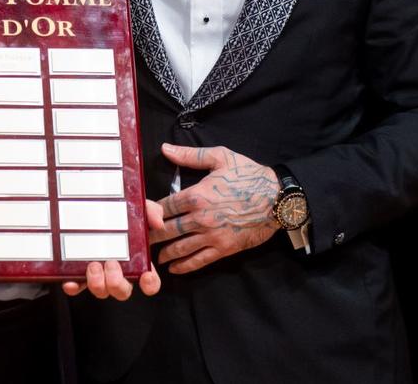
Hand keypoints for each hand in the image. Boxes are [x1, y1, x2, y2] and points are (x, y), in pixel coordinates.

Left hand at [62, 200, 163, 299]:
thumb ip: (150, 211)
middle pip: (122, 291)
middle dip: (118, 283)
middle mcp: (117, 270)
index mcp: (135, 259)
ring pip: (101, 291)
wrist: (89, 204)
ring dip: (98, 284)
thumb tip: (157, 222)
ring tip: (93, 265)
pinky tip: (70, 281)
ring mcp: (98, 272)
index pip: (149, 280)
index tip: (146, 277)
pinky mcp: (78, 271)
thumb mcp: (135, 207)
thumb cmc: (116, 211)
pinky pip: (76, 286)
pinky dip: (73, 287)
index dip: (150, 284)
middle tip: (112, 263)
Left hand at [151, 143, 279, 273]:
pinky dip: (184, 266)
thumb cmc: (249, 175)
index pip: (164, 206)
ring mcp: (212, 235)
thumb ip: (190, 155)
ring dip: (165, 254)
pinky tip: (174, 269)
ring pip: (180, 248)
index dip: (150, 212)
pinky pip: (199, 260)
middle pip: (167, 230)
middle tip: (140, 241)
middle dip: (151, 237)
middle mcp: (200, 218)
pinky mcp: (224, 248)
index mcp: (196, 195)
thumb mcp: (220, 158)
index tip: (140, 217)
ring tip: (155, 257)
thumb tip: (165, 149)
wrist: (278, 198)